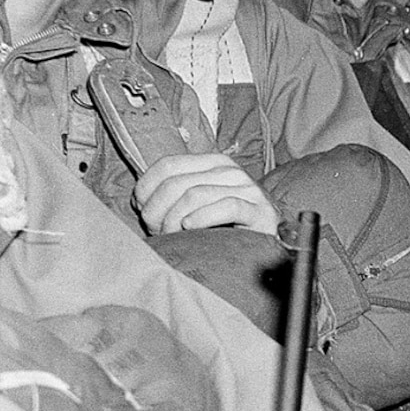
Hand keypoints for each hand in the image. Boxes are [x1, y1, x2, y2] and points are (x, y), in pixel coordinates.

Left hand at [135, 152, 278, 237]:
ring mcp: (248, 189)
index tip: (142, 211)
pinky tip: (191, 229)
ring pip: (196, 194)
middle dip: (158, 210)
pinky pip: (226, 207)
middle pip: (177, 182)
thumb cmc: (225, 230)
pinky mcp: (261, 211)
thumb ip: (172, 196)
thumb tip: (140, 199)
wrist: (268, 248)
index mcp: (213, 162)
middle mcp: (231, 171)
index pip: (168, 165)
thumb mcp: (195, 206)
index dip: (147, 188)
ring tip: (172, 235)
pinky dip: (202, 218)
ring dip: (175, 219)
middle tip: (156, 230)